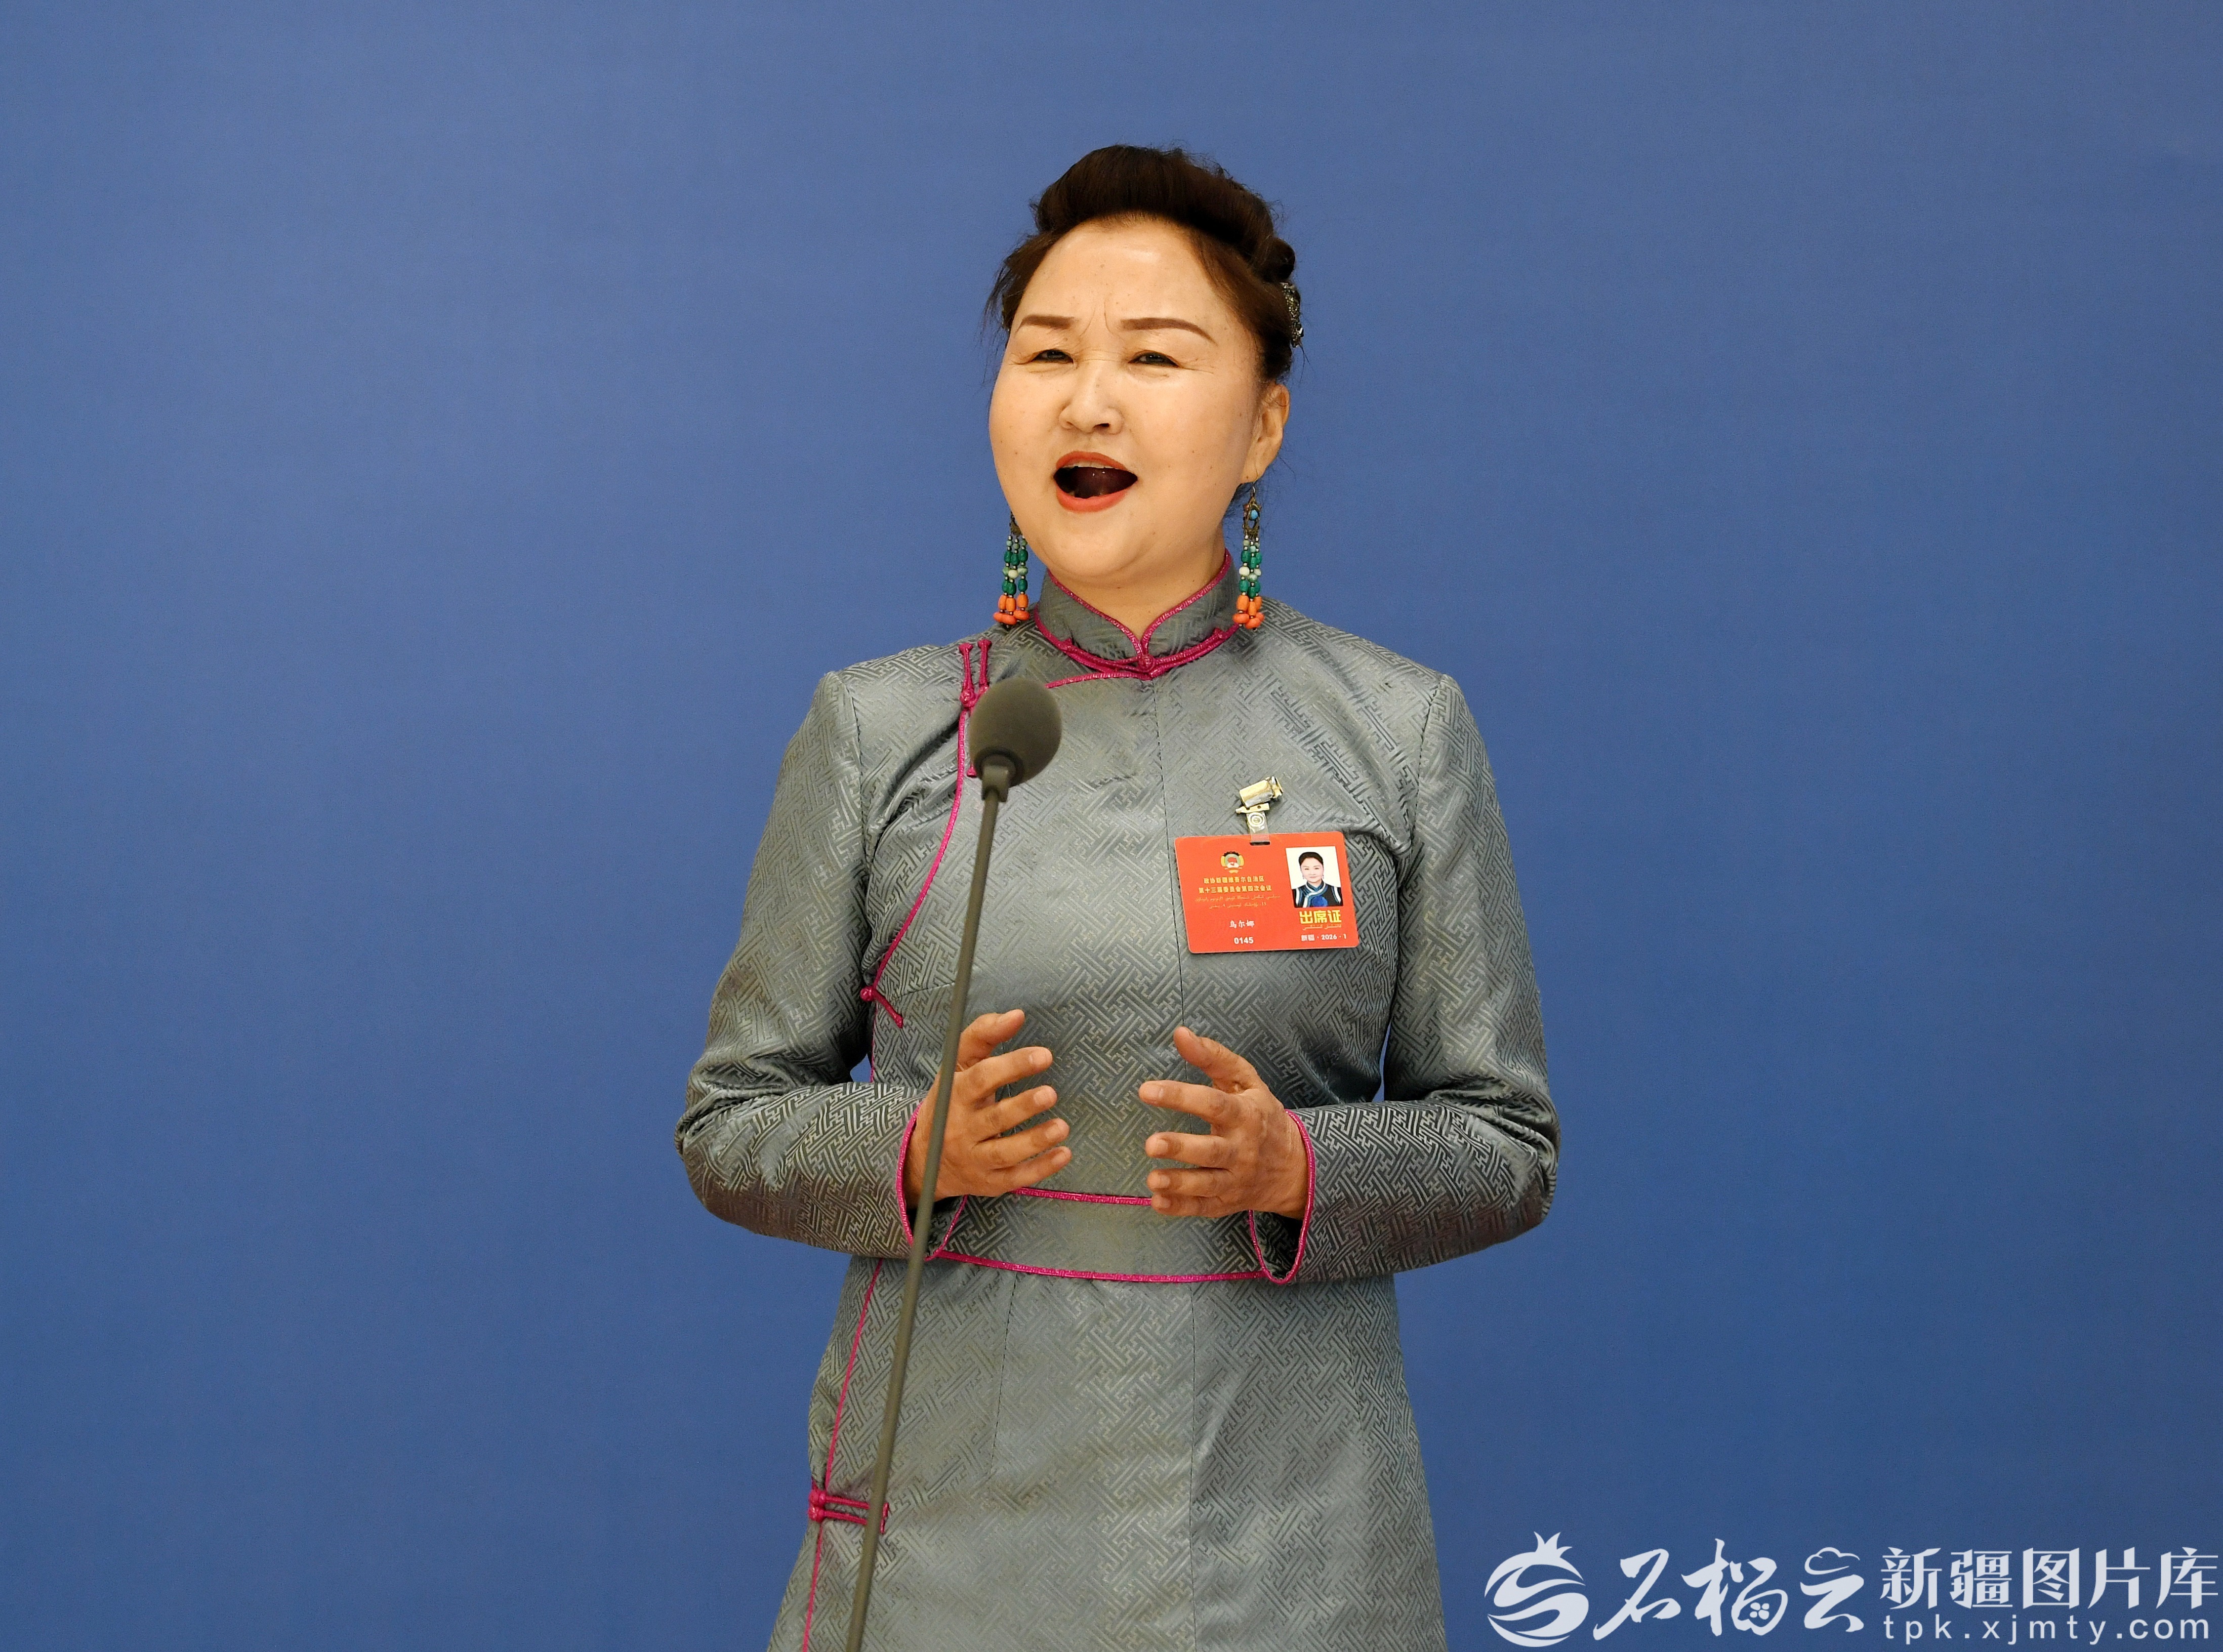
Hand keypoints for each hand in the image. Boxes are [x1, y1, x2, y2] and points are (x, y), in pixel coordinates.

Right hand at [903, 1009, 1068, 1205]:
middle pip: (994, 1118)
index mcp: (956, 1094)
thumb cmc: (952, 1101)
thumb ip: (983, 1035)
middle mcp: (962, 1128)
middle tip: (1050, 1093)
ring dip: (1035, 1140)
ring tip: (1062, 1126)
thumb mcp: (958, 1066)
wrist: (924, 1159)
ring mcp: (975, 1158)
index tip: (1044, 1056)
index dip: (1012, 1066)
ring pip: (1005, 1152)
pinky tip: (1064, 1154)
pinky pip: (1015, 1178)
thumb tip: (1016, 1014)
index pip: (982, 1079)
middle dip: (1023, 1106)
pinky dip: (1040, 1169)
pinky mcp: (988, 1182)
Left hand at [1139, 1027, 1308, 1218]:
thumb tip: (1179, 1033)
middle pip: (1211, 1149)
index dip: (1180, 1096)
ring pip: (1208, 1183)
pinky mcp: (1227, 1202)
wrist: (1294, 1165)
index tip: (1146, 1090)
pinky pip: (1204, 1207)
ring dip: (1180, 1183)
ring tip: (1153, 1179)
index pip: (1213, 1104)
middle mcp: (1242, 1149)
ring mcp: (1235, 1179)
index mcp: (1245, 1114)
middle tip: (1150, 1143)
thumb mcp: (1245, 1081)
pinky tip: (1157, 1203)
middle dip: (1181, 1147)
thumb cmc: (1261, 1114)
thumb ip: (1213, 1057)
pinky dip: (1181, 1208)